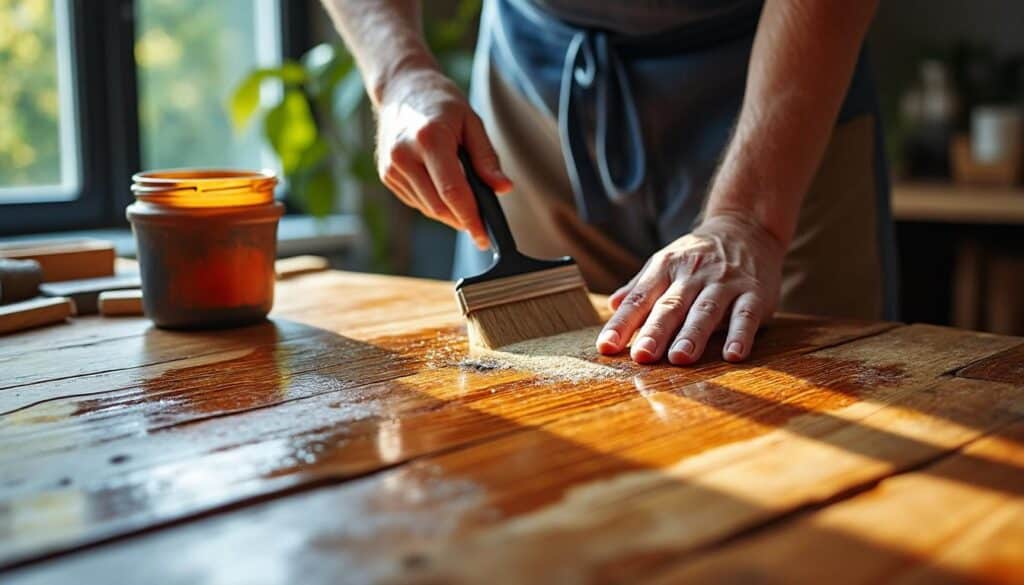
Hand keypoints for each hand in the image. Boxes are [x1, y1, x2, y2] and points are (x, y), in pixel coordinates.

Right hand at [376, 68, 512, 248]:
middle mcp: (404, 155)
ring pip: (428, 209)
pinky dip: (435, 204)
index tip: (484, 236)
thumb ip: (486, 158)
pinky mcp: (387, 176)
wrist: (402, 89)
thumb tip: (503, 189)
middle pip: (438, 206)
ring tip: (465, 202)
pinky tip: (443, 190)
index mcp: (429, 139)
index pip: (452, 191)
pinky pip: (417, 202)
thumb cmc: (441, 103)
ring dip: (449, 214)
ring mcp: (391, 168)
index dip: (470, 218)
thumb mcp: (472, 122)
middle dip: (462, 220)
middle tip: (481, 226)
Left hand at [596, 213, 784, 363]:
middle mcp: (693, 274)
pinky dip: (740, 335)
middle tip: (642, 356)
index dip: (621, 323)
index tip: (606, 347)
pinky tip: (733, 354)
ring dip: (693, 335)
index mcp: (665, 268)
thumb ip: (639, 287)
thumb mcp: (665, 263)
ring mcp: (725, 283)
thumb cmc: (697, 255)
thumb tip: (613, 305)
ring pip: (706, 310)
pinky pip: (746, 315)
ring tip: (679, 358)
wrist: (746, 227)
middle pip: (671, 306)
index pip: (639, 299)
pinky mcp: (754, 293)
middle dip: (655, 332)